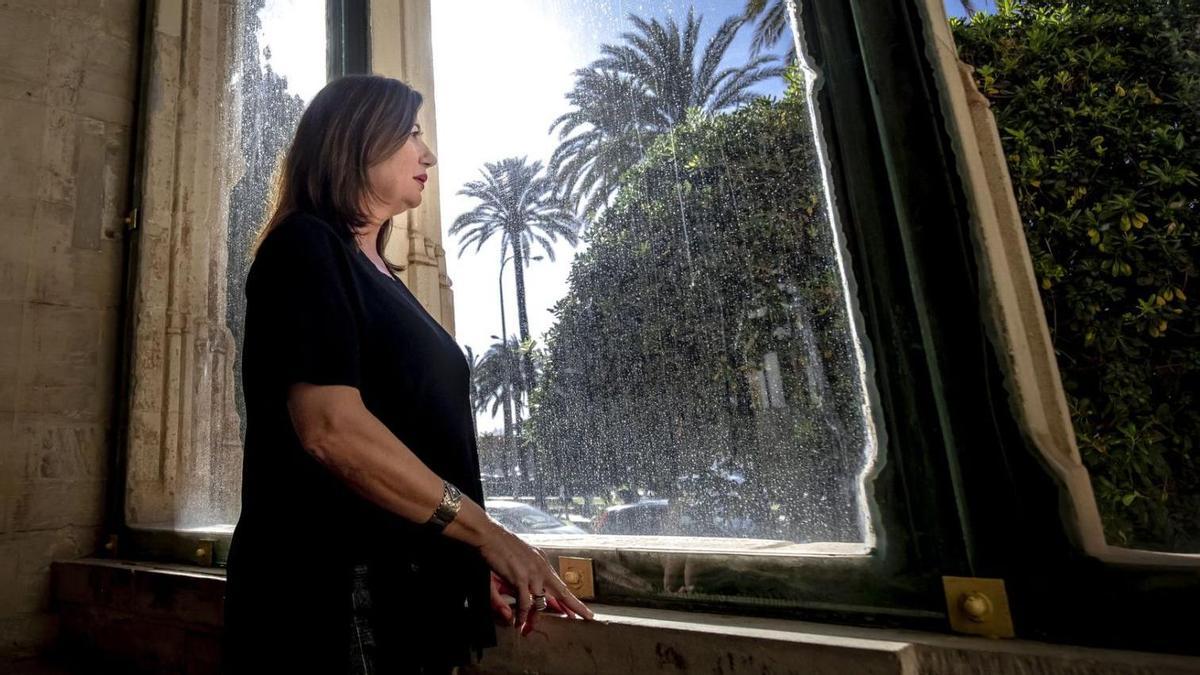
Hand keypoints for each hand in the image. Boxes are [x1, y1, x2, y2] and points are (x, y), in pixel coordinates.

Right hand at [478, 525, 593, 635]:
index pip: (558, 584)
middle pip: (562, 592)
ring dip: (535, 618)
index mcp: (542, 563)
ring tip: (529, 629)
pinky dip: (522, 615)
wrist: (489, 535)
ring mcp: (532, 573)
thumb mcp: (516, 565)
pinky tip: (519, 622)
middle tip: (587, 616)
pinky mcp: (520, 578)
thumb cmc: (501, 547)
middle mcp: (541, 568)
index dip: (569, 598)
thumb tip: (527, 600)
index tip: (578, 609)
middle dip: (575, 606)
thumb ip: (522, 585)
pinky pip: (525, 602)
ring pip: (542, 601)